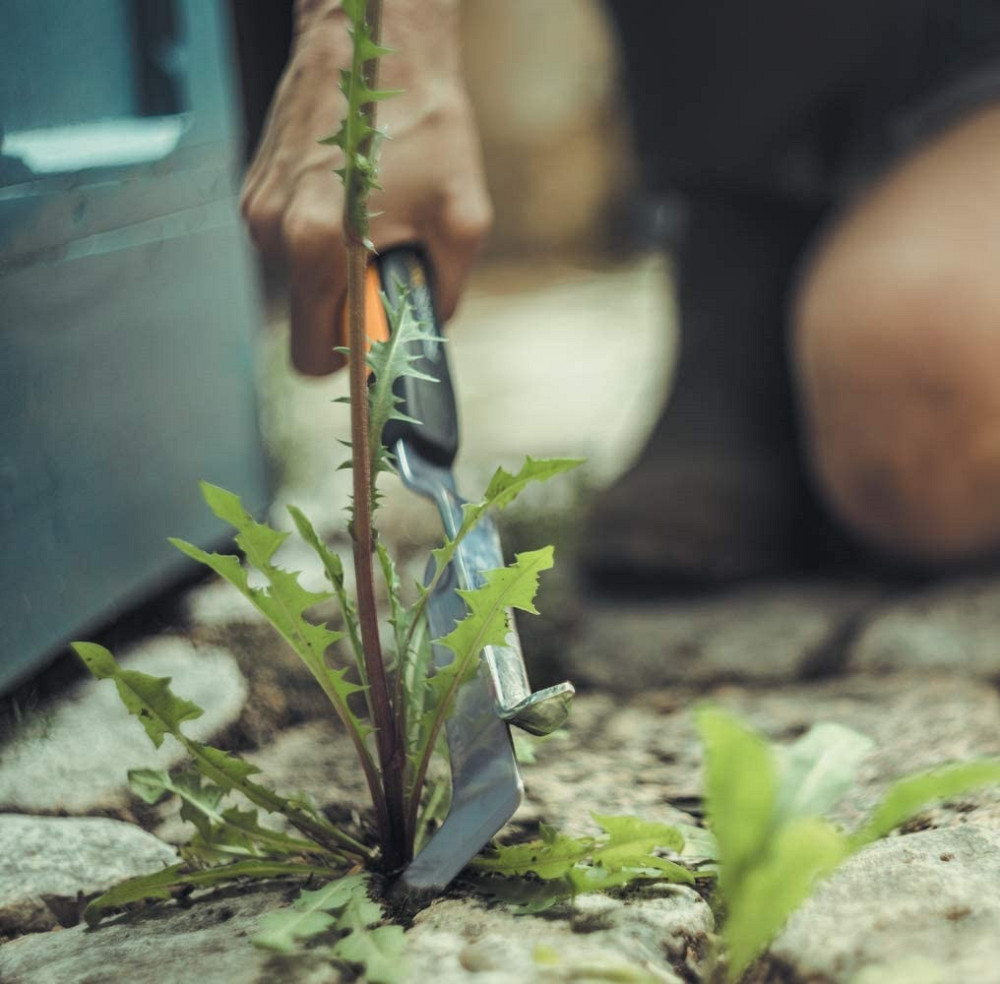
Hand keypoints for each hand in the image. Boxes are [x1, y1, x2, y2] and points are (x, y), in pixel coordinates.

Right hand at [240, 0, 492, 374]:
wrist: (374, 40)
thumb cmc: (423, 120)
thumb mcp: (461, 219)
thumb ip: (442, 294)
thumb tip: (425, 330)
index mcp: (318, 247)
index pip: (314, 357)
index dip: (351, 358)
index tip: (379, 339)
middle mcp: (274, 233)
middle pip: (307, 322)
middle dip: (348, 314)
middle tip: (386, 272)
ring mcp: (258, 209)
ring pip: (299, 281)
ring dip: (337, 271)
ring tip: (373, 219)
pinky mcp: (256, 189)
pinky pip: (290, 243)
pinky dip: (323, 239)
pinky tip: (352, 197)